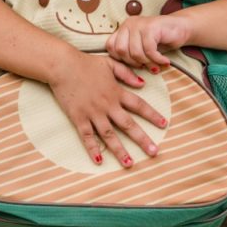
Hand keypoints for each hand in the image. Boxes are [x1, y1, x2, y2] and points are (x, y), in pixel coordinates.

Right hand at [49, 52, 166, 167]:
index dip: (152, 115)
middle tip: (154, 152)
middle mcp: (107, 105)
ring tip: (129, 163)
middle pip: (128, 124)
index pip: (139, 105)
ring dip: (120, 150)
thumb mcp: (109, 63)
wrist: (63, 66)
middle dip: (142, 139)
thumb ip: (126, 73)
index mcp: (116, 92)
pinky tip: (98, 160)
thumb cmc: (85, 63)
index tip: (164, 125)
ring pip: (109, 135)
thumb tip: (143, 83)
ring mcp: (93, 113)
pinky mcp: (79, 118)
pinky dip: (92, 148)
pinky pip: (87, 136)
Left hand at [106, 15, 192, 68]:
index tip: (134, 64)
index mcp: (123, 28)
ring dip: (147, 63)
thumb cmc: (160, 40)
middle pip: (121, 50)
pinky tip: (164, 61)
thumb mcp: (141, 46)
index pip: (111, 46)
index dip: (121, 59)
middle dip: (133, 63)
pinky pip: (149, 51)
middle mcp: (129, 24)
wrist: (181, 28)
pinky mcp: (151, 27)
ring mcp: (140, 24)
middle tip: (145, 66)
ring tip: (156, 64)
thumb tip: (120, 69)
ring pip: (135, 52)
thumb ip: (129, 52)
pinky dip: (157, 60)